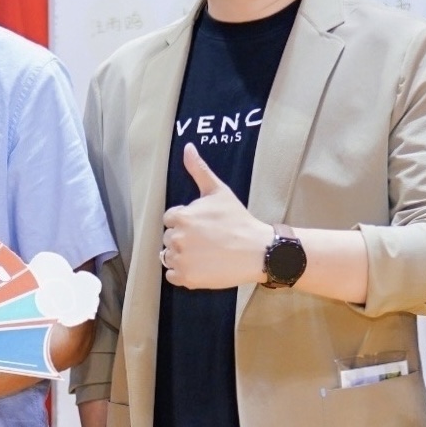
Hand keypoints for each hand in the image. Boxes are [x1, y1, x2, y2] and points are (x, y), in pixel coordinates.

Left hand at [158, 143, 271, 289]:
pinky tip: (200, 266)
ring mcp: (181, 260)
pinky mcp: (187, 279)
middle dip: (183, 238)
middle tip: (207, 240)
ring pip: (168, 257)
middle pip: (169, 238)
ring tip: (204, 253)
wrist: (256, 251)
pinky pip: (172, 276)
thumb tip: (188, 147)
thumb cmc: (238, 220)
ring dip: (181, 256)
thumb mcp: (218, 191)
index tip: (203, 226)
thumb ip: (198, 169)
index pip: (170, 219)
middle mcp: (177, 239)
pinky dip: (182, 273)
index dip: (186, 221)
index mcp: (181, 217)